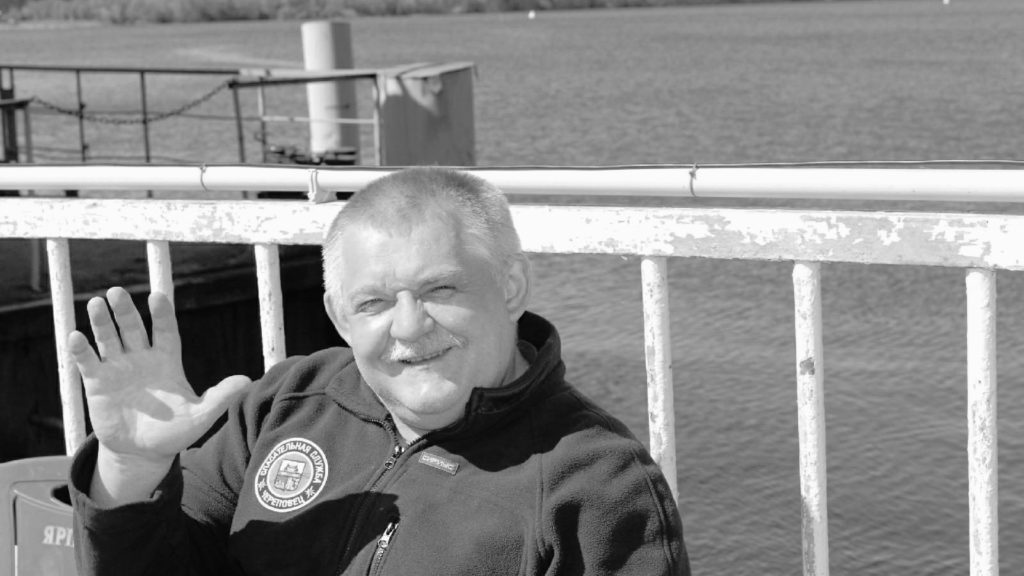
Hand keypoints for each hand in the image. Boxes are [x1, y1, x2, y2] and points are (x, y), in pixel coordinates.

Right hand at [69, 287, 250, 466]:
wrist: (143, 453)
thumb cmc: (174, 432)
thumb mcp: (200, 416)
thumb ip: (220, 397)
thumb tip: (247, 380)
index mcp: (167, 360)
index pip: (166, 330)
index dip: (162, 314)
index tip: (157, 297)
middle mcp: (141, 358)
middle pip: (133, 328)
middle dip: (125, 310)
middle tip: (117, 291)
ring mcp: (118, 368)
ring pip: (109, 338)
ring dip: (101, 322)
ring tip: (95, 303)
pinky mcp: (98, 383)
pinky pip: (88, 362)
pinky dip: (81, 350)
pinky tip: (76, 337)